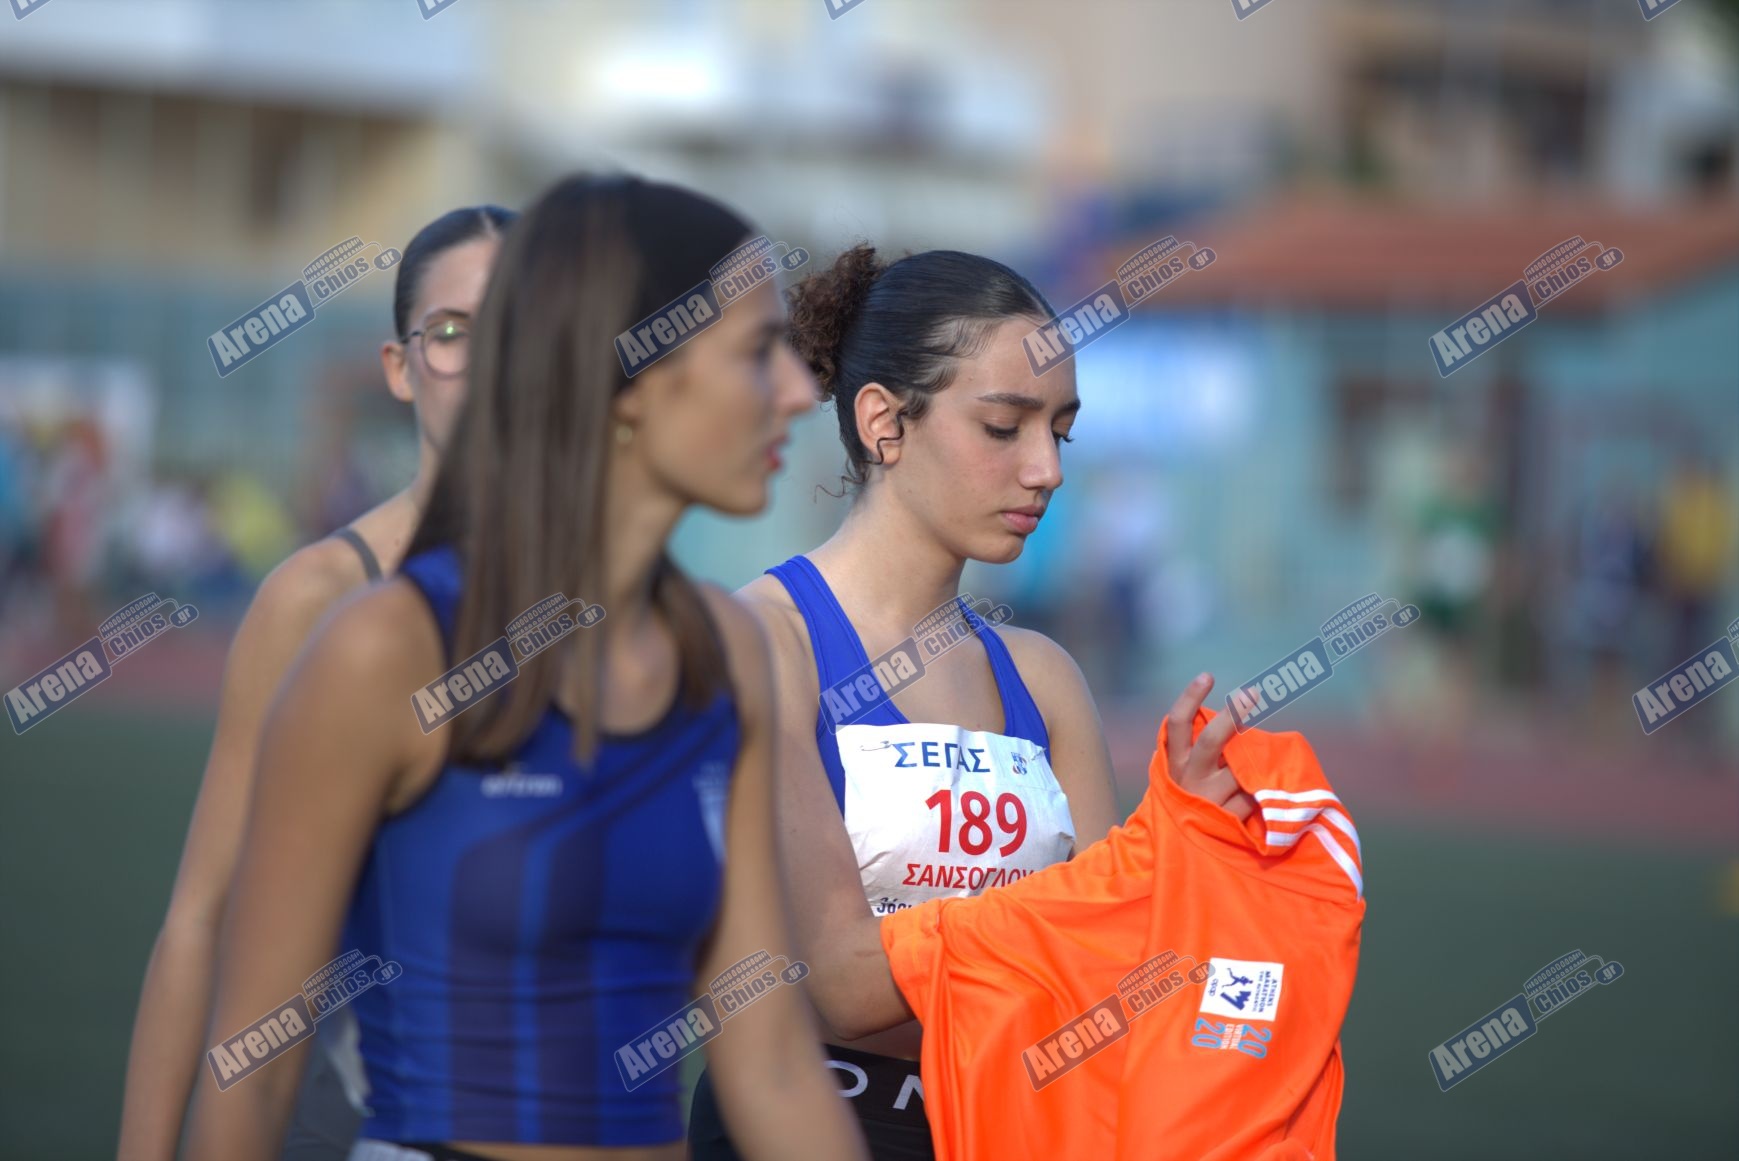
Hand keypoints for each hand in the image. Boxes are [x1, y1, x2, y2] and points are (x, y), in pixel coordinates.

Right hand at [1163, 673, 1256, 822]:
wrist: (1178, 850)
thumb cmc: (1187, 799)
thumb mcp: (1183, 773)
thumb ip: (1199, 749)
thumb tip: (1235, 718)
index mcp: (1175, 763)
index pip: (1178, 724)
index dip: (1190, 698)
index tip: (1207, 676)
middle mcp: (1190, 779)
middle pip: (1211, 740)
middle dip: (1233, 715)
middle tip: (1253, 693)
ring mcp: (1209, 800)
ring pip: (1242, 770)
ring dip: (1256, 765)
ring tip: (1265, 766)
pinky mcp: (1229, 820)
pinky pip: (1255, 797)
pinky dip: (1263, 792)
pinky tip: (1265, 796)